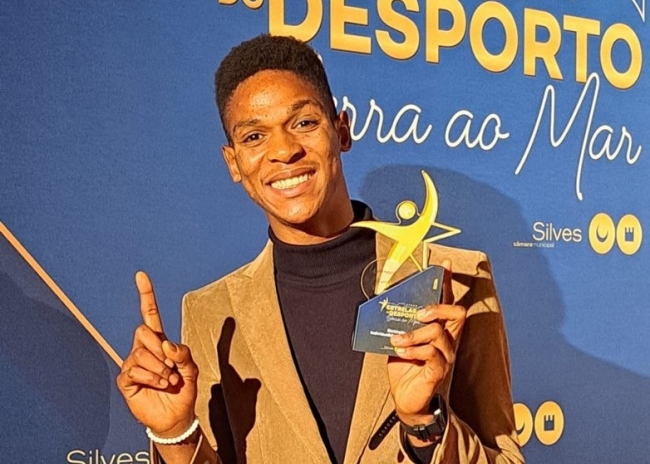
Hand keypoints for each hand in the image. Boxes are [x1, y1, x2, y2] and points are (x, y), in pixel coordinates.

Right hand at [117, 271, 198, 437]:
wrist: (176, 416)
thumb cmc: (184, 389)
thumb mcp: (192, 369)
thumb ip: (183, 353)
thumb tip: (165, 344)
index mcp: (159, 342)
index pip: (150, 314)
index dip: (146, 295)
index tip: (141, 276)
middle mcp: (143, 349)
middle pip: (143, 331)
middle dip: (160, 349)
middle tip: (171, 366)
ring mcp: (133, 364)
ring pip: (140, 353)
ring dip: (160, 368)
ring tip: (168, 380)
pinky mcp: (126, 380)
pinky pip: (134, 370)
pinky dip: (151, 377)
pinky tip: (158, 385)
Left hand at [387, 260, 465, 433]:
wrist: (406, 399)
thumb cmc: (405, 367)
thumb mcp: (400, 339)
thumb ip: (400, 323)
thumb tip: (386, 303)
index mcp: (440, 329)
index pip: (447, 302)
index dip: (447, 283)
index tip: (443, 266)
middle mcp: (448, 340)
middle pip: (456, 313)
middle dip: (437, 306)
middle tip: (418, 312)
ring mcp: (446, 355)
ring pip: (438, 333)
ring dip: (414, 333)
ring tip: (397, 340)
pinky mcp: (438, 371)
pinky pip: (431, 354)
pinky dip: (413, 349)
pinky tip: (401, 351)